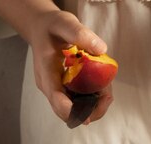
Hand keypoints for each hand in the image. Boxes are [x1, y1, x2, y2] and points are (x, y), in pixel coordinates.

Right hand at [28, 10, 112, 124]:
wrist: (42, 29)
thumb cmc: (52, 27)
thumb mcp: (65, 23)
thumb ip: (80, 34)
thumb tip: (101, 49)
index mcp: (47, 74)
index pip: (57, 100)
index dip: (73, 111)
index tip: (89, 113)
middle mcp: (50, 87)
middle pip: (68, 113)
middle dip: (90, 111)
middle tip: (107, 95)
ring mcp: (57, 90)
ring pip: (76, 111)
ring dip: (95, 106)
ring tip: (107, 89)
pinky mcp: (65, 90)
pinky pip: (80, 102)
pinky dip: (93, 99)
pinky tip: (102, 86)